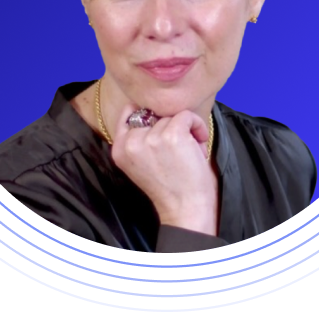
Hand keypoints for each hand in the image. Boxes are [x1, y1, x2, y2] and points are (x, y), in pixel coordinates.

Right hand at [111, 105, 217, 234]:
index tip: (160, 126)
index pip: (128, 112)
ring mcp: (151, 138)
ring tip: (189, 151)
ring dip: (185, 130)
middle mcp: (131, 142)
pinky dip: (197, 125)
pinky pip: (186, 115)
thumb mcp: (141, 162)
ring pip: (171, 116)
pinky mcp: (172, 135)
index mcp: (119, 148)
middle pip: (153, 114)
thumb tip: (153, 110)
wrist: (185, 209)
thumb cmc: (169, 187)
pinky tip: (199, 143)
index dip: (148, 115)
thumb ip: (139, 139)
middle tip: (179, 148)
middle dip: (169, 126)